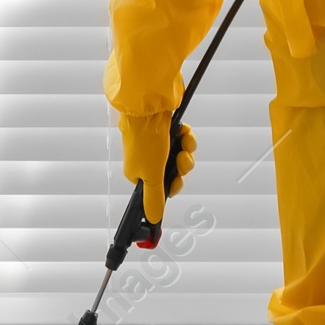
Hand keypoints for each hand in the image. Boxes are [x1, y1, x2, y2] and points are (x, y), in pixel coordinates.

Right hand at [119, 111, 195, 227]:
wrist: (149, 105)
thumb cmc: (145, 138)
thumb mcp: (151, 175)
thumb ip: (154, 199)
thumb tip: (154, 219)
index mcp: (138, 172)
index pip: (159, 188)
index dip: (171, 186)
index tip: (176, 182)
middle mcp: (147, 158)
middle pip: (172, 172)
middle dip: (181, 167)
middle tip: (180, 159)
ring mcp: (158, 143)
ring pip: (180, 156)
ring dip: (186, 151)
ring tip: (183, 143)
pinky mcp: (167, 129)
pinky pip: (183, 139)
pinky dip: (186, 137)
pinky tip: (183, 132)